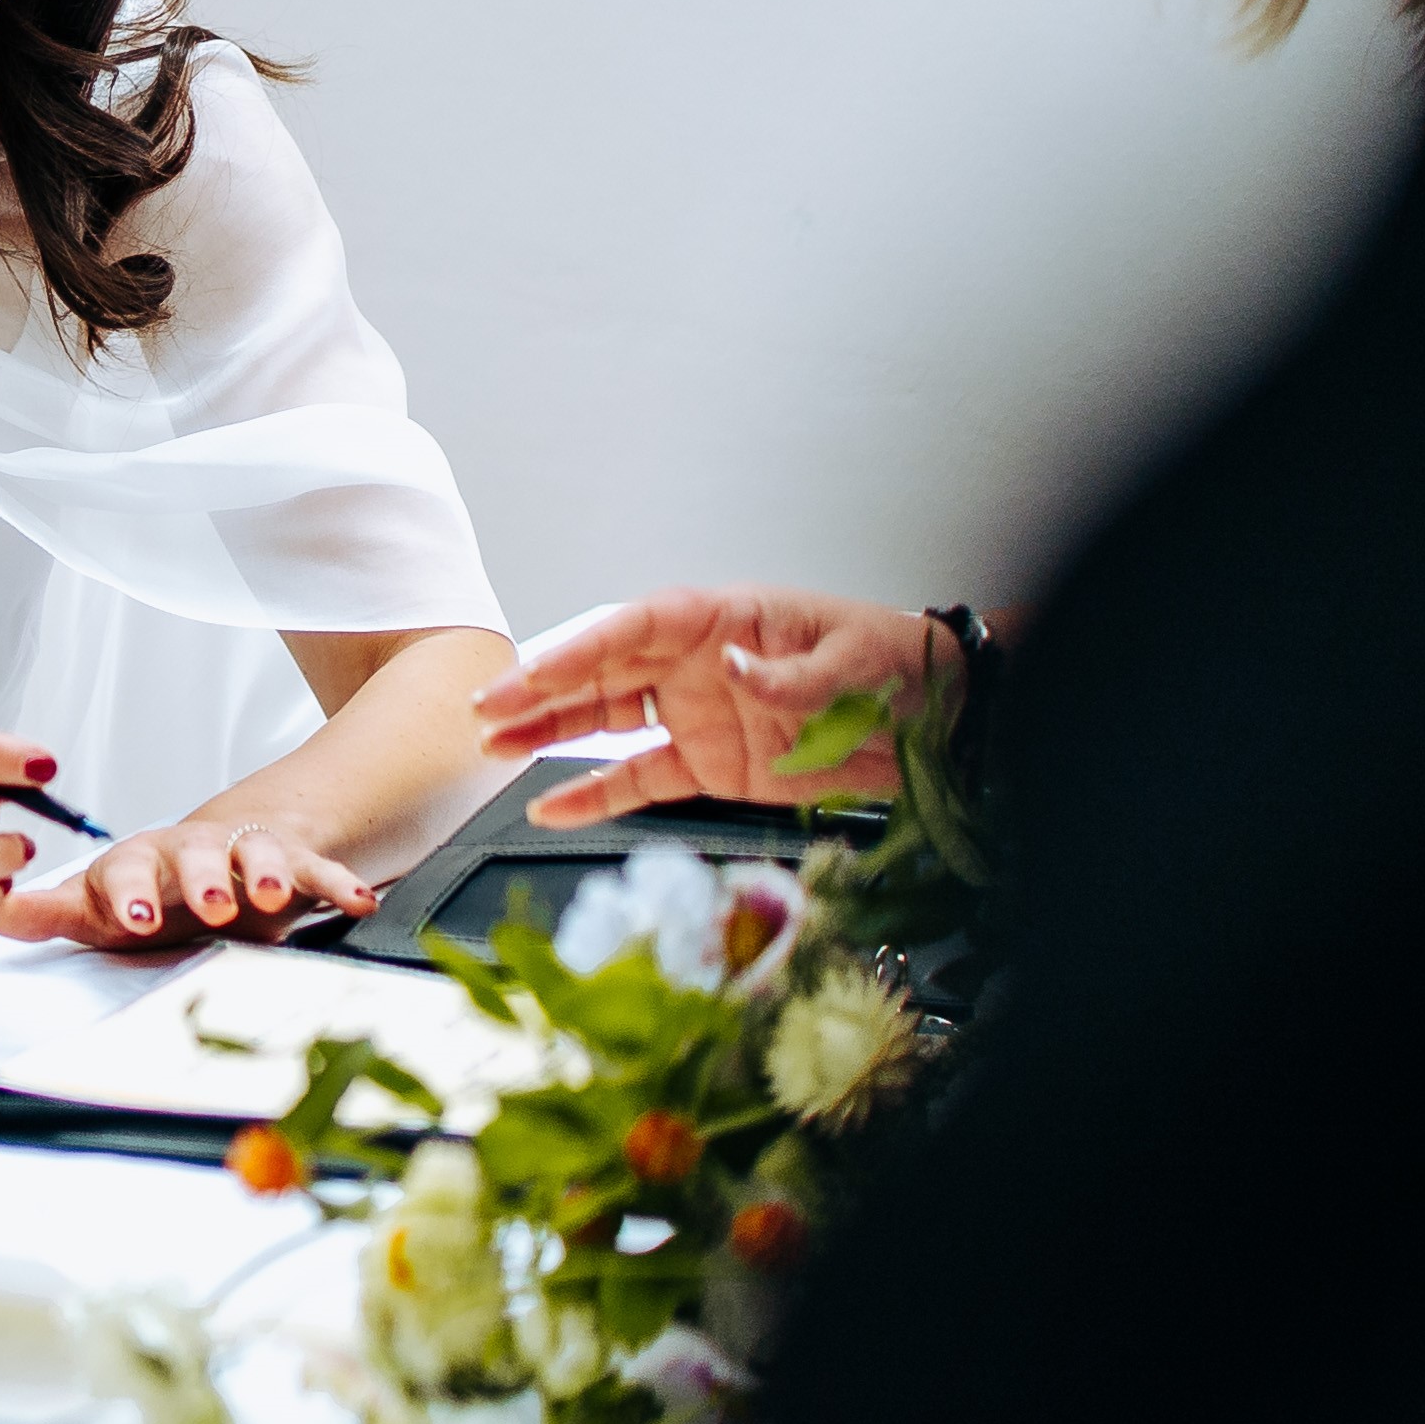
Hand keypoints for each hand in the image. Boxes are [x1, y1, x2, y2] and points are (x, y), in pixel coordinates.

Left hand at [0, 817, 371, 951]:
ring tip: (272, 898)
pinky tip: (360, 902)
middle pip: (195, 853)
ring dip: (265, 872)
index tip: (133, 915)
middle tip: (212, 904)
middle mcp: (192, 850)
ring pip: (257, 852)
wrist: (218, 858)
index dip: (131, 889)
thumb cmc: (153, 891)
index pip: (128, 866)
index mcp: (140, 860)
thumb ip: (51, 913)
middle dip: (203, 877)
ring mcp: (244, 854)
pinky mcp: (293, 865)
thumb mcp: (100, 906)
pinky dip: (340, 883)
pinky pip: (319, 870)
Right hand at [468, 587, 939, 827]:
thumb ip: (792, 673)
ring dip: (550, 733)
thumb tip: (733, 669)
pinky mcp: (707, 765)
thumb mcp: (854, 660)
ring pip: (606, 720)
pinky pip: (639, 778)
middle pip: (604, 670)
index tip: (537, 669)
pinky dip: (596, 794)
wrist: (937, 722)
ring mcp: (696, 713)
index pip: (637, 625)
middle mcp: (697, 663)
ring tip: (492, 747)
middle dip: (542, 688)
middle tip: (487, 707)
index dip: (583, 646)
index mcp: (725, 619)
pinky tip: (550, 804)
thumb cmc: (897, 667)